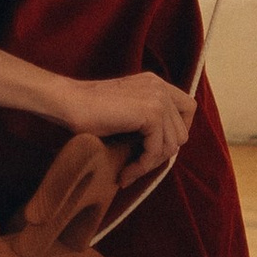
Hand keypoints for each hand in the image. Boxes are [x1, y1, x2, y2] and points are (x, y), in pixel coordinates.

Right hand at [64, 71, 195, 179]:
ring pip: (171, 146)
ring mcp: (157, 99)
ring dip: (149, 164)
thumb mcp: (126, 110)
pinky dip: (141, 167)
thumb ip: (146, 118)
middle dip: (160, 155)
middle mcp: (160, 87)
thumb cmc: (88, 111)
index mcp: (155, 83)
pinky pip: (156, 151)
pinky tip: (125, 172)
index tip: (155, 148)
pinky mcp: (151, 113)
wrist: (68, 102)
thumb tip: (166, 150)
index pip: (188, 109)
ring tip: (128, 171)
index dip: (177, 132)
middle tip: (137, 166)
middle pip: (182, 133)